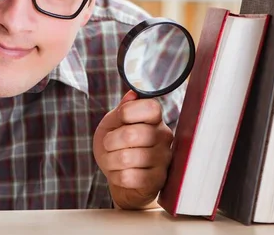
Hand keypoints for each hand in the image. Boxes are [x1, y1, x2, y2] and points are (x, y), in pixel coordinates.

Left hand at [93, 90, 172, 209]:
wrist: (118, 173)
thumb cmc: (116, 144)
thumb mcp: (112, 123)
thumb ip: (121, 109)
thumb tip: (132, 94)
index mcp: (154, 118)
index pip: (149, 107)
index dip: (126, 112)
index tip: (119, 118)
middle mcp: (164, 136)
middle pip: (131, 134)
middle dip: (110, 141)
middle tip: (109, 144)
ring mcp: (163, 158)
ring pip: (126, 158)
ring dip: (110, 160)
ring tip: (113, 160)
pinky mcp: (158, 179)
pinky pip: (128, 177)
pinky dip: (116, 176)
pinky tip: (121, 173)